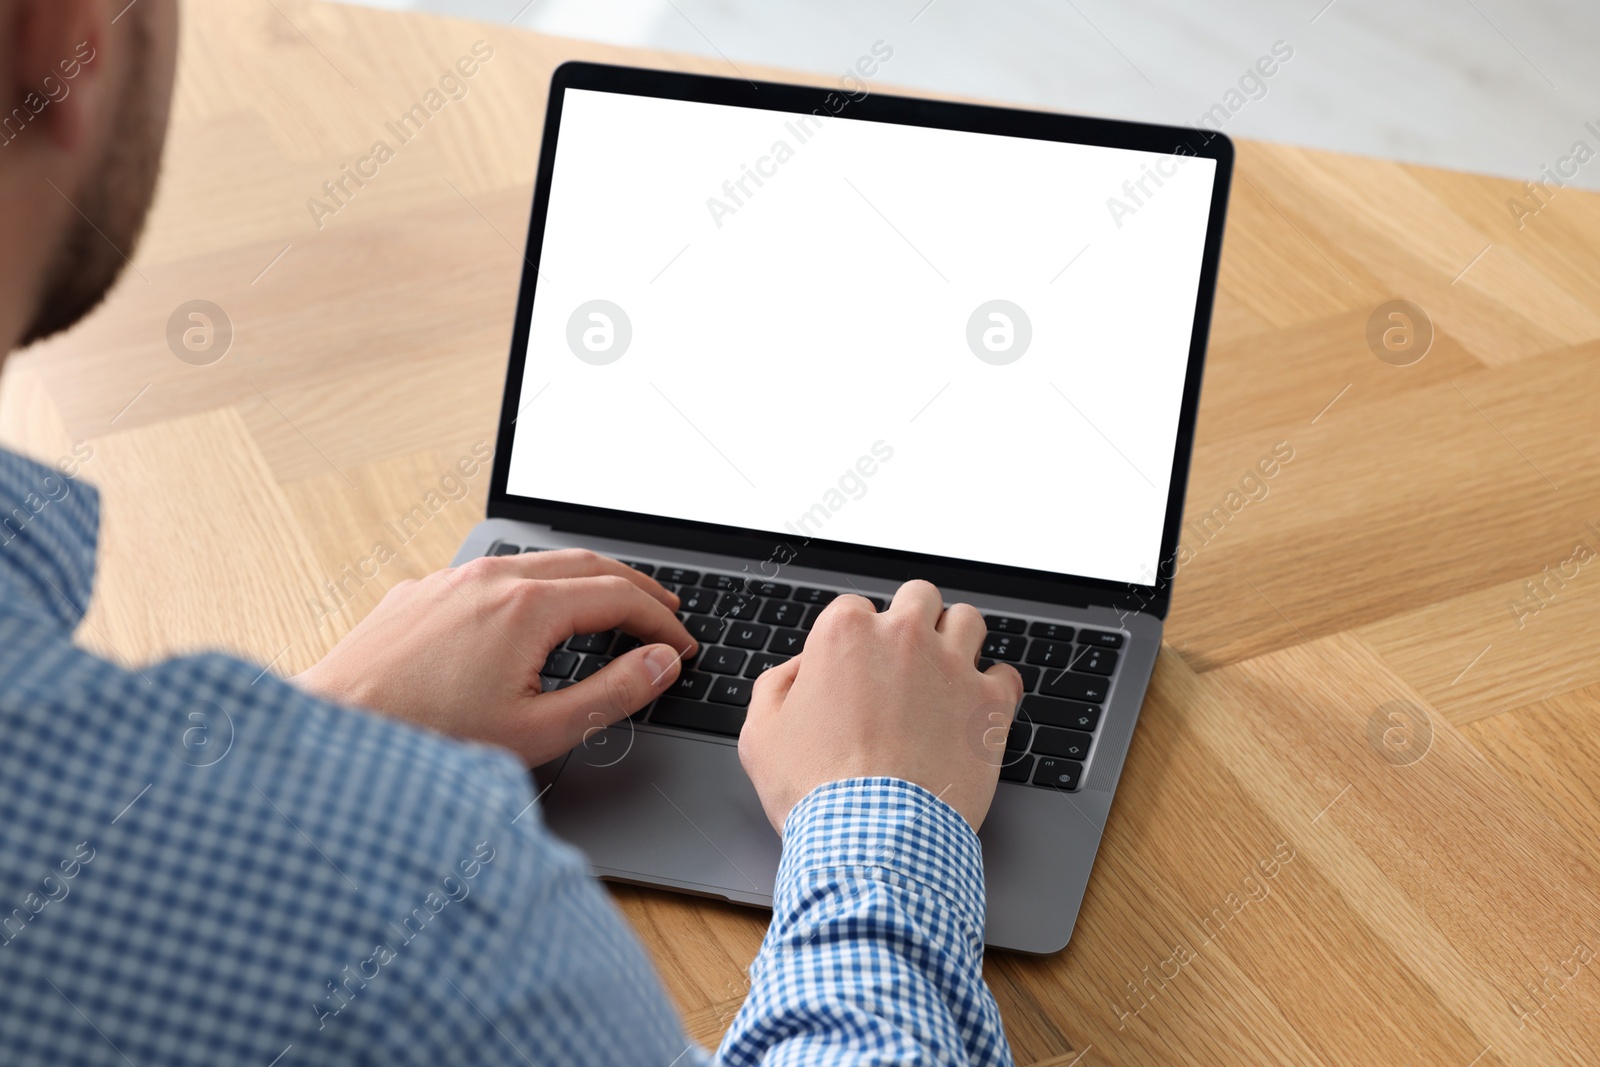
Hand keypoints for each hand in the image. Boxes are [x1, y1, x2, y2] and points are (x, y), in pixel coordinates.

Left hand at [295, 550, 696, 766]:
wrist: (335, 730)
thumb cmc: (429, 739)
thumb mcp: (538, 730)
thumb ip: (612, 694)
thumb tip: (661, 662)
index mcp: (526, 606)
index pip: (619, 597)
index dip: (661, 622)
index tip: (683, 647)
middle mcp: (490, 578)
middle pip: (587, 564)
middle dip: (635, 587)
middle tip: (665, 613)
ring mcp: (451, 580)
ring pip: (537, 563)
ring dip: (586, 580)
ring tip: (612, 607)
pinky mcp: (420, 592)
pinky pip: (492, 575)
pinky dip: (534, 586)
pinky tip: (534, 616)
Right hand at [739, 579, 1023, 832]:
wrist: (871, 839)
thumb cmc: (815, 792)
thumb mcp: (760, 735)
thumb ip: (775, 686)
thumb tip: (798, 670)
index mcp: (846, 635)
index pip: (855, 608)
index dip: (854, 639)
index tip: (856, 667)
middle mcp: (903, 637)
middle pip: (918, 598)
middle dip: (912, 620)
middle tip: (904, 657)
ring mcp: (952, 667)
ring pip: (968, 620)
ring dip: (957, 640)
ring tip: (946, 671)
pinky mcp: (989, 704)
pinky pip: (1007, 673)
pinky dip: (995, 687)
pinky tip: (977, 708)